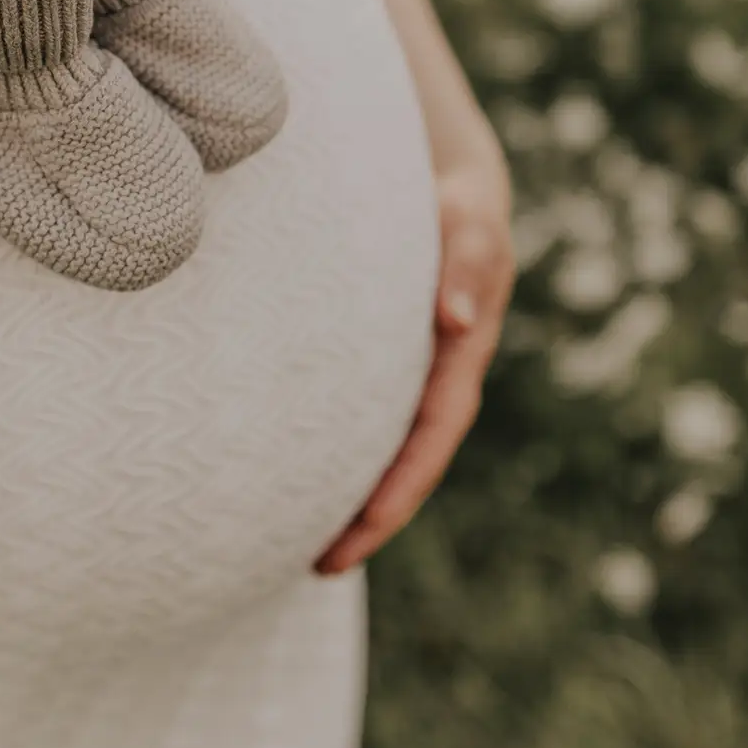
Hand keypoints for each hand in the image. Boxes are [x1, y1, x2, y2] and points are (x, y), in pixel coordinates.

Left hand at [314, 139, 513, 574]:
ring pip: (376, 447)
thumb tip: (458, 323)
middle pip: (405, 463)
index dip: (402, 489)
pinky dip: (325, 450)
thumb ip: (468, 263)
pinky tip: (278, 475)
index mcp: (460, 359)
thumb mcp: (470, 221)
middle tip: (323, 566)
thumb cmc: (457, 202)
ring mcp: (406, 373)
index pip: (432, 438)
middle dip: (371, 518)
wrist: (446, 180)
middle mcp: (435, 377)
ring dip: (346, 496)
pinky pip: (351, 416)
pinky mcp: (374, 361)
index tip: (365, 530)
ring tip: (294, 546)